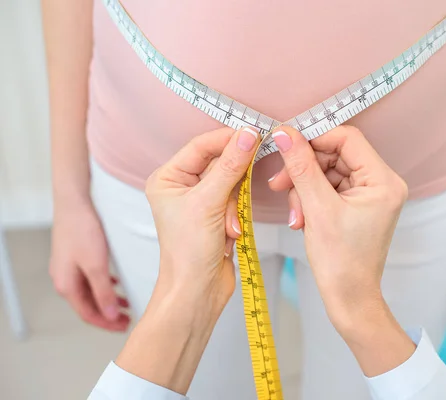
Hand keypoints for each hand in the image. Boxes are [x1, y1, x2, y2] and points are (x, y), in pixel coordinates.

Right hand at [50, 203, 129, 330]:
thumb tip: (111, 316)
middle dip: (109, 315)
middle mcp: (65, 280)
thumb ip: (104, 293)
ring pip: (91, 292)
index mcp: (67, 286)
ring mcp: (69, 269)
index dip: (108, 324)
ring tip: (127, 305)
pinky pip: (91, 279)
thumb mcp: (97, 266)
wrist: (74, 203)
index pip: (88, 314)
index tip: (125, 327)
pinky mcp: (76, 258)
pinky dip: (105, 287)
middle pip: (89, 305)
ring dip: (108, 301)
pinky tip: (116, 285)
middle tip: (129, 320)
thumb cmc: (83, 231)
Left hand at [116, 126, 258, 392]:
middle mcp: (182, 186)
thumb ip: (230, 166)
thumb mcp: (208, 203)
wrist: (197, 292)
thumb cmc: (188, 252)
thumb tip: (248, 135)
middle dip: (234, 182)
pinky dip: (238, 216)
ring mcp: (200, 202)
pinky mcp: (217, 216)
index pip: (202, 146)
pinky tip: (232, 235)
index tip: (255, 135)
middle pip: (219, 163)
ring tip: (230, 228)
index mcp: (168, 178)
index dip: (228, 139)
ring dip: (236, 206)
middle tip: (248, 183)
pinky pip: (237, 201)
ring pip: (232, 183)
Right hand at [269, 126, 414, 375]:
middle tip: (278, 182)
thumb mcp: (317, 209)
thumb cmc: (341, 262)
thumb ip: (301, 167)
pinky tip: (301, 218)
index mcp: (383, 181)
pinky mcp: (358, 204)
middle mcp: (382, 183)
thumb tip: (285, 133)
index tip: (285, 143)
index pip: (347, 139)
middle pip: (335, 154)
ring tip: (294, 212)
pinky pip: (329, 187)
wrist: (349, 298)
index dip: (314, 138)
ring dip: (304, 187)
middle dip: (305, 169)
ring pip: (328, 171)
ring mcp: (370, 194)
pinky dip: (310, 198)